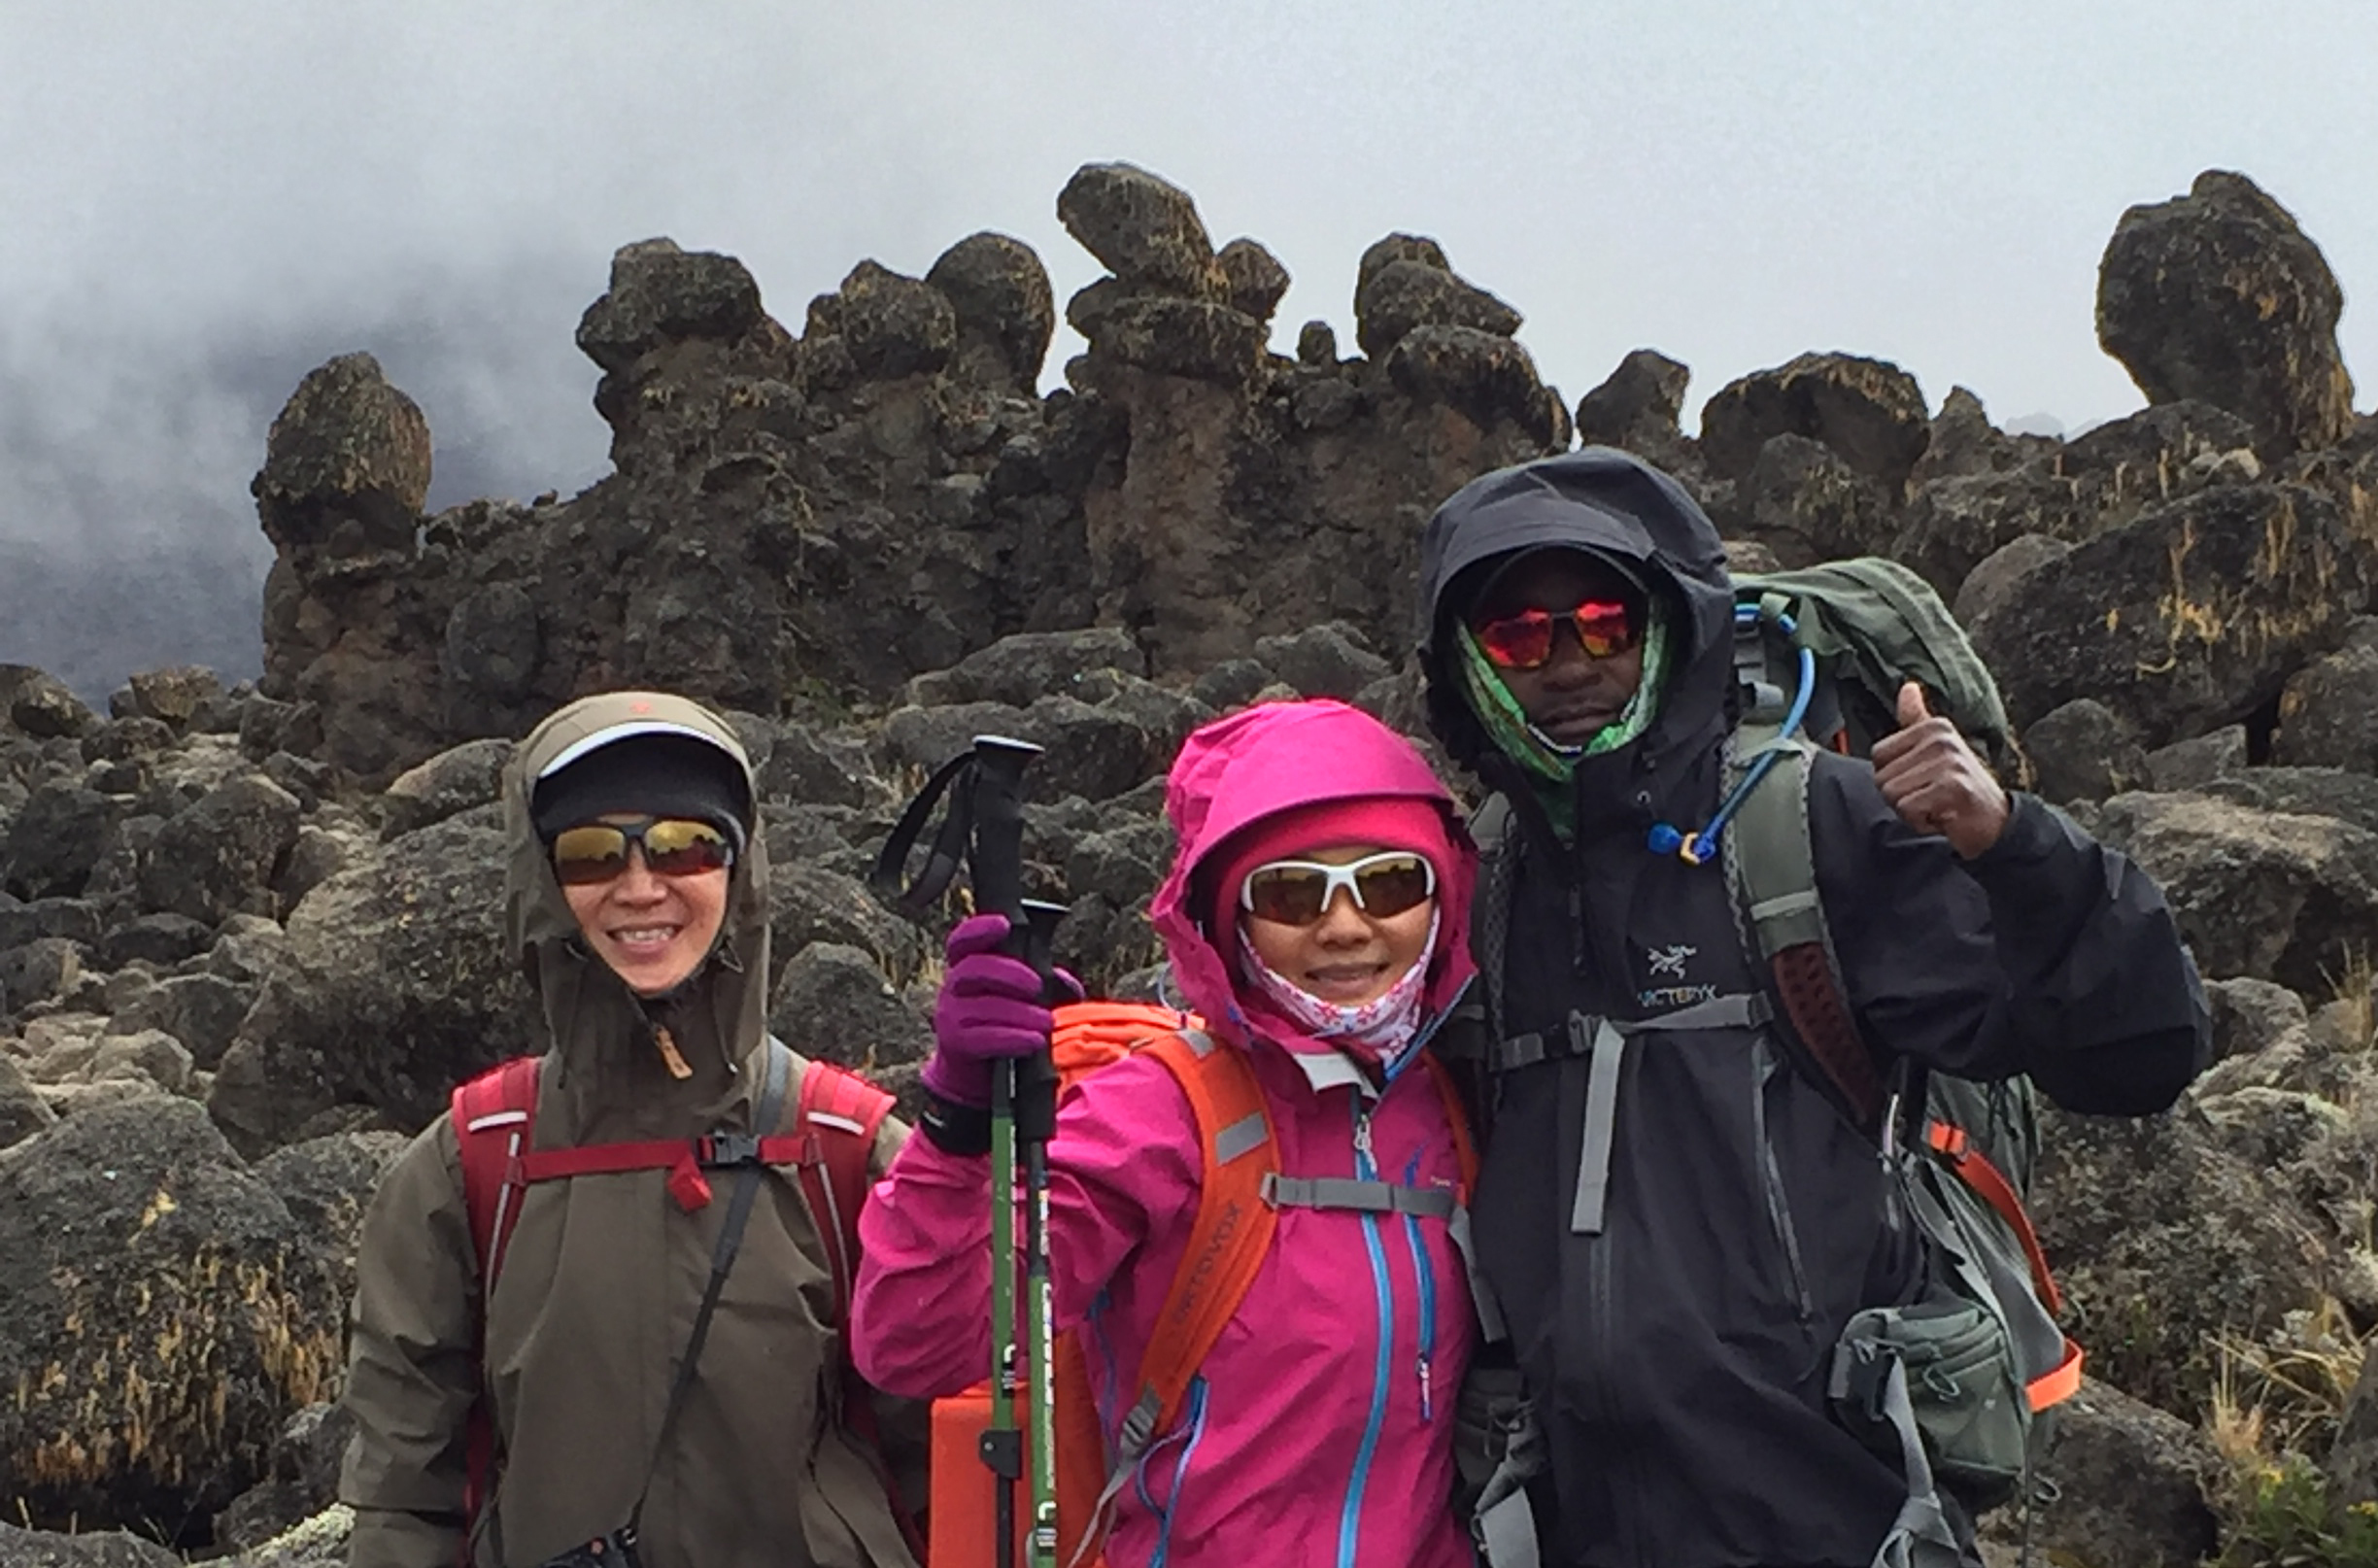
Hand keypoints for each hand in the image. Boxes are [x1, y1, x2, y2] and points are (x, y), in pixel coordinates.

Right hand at [919, 914, 1082, 1107]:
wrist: (975, 1071)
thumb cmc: (1000, 1021)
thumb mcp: (1020, 997)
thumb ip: (1045, 984)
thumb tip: (1071, 988)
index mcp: (966, 965)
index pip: (963, 940)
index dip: (980, 928)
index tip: (1004, 924)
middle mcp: (953, 986)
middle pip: (974, 968)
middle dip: (1010, 973)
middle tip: (1037, 987)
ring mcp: (949, 1014)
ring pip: (984, 1005)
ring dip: (1020, 1013)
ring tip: (1047, 1022)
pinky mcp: (954, 1042)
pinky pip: (984, 1037)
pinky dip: (1013, 1038)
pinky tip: (1034, 1041)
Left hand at [1869, 681, 2010, 859]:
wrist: (1995, 822)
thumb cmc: (1959, 786)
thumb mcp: (1938, 747)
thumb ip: (1916, 718)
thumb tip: (1907, 686)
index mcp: (1934, 726)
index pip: (1878, 755)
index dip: (1894, 776)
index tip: (1922, 780)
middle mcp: (1941, 739)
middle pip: (1882, 777)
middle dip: (1901, 796)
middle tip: (1931, 796)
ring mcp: (1948, 762)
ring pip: (1892, 795)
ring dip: (1911, 811)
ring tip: (1936, 805)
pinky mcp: (1952, 788)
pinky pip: (1907, 809)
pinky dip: (1920, 822)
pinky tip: (1942, 817)